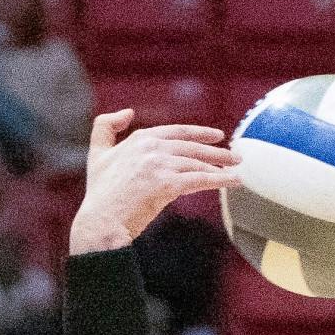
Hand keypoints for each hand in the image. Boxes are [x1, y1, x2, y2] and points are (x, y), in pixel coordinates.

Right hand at [69, 112, 240, 252]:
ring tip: (237, 169)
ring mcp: (161, 165)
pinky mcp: (168, 185)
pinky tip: (235, 181)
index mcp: (140, 139)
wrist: (100, 223)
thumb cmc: (100, 195)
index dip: (199, 132)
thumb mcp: (97, 154)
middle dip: (217, 151)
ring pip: (198, 162)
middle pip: (192, 146)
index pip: (177, 131)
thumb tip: (127, 112)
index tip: (217, 136)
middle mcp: (152, 148)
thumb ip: (106, 127)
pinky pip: (200, 180)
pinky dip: (221, 180)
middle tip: (235, 155)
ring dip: (222, 166)